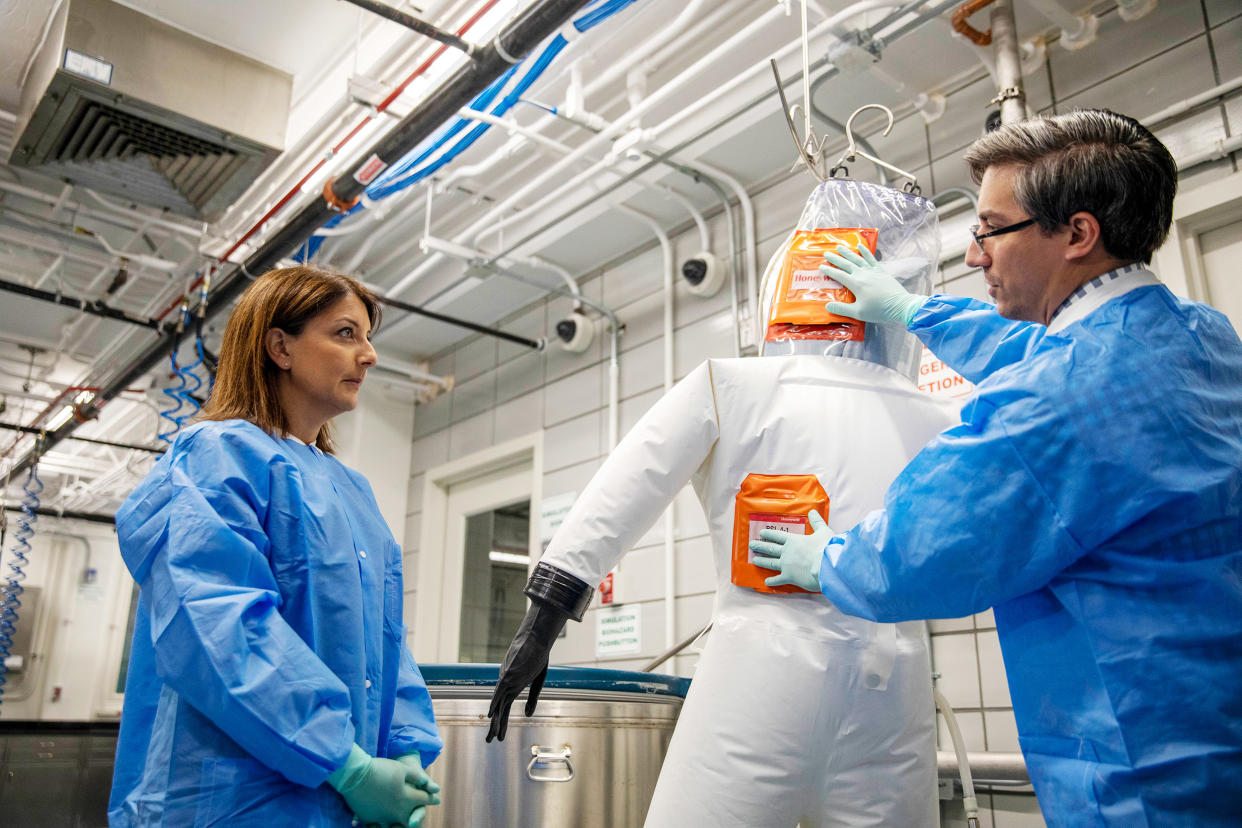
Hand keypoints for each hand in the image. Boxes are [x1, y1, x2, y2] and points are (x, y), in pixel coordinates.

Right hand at [328, 746, 433, 826]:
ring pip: (395, 826)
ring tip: (403, 823)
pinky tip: (381, 824)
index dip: (432, 798)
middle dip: (418, 816)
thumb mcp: (403, 769)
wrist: (355, 775)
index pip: (424, 799)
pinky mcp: (369, 819)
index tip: (437, 799)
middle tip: (420, 817)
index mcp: (407, 798)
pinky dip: (381, 826)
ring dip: (400, 824)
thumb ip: (419, 778)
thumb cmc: (381, 769)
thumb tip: (434, 787)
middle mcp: (397, 811)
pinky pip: (378, 826)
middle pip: (412, 817)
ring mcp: (382, 817)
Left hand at [486, 600, 567, 741]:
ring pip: (498, 705)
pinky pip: (500, 693)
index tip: (498, 731)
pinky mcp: (508, 676)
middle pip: (499, 709)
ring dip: (495, 723)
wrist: (536, 637)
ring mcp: (506, 680)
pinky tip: (490, 716)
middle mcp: (505, 684)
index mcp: (510, 684)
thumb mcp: (537, 681)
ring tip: (492, 738)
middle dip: (495, 726)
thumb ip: (532, 699)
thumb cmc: (537, 655)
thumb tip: (527, 716)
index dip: (501, 720)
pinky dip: (495, 705)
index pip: (504, 706)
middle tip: (490, 741)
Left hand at [748, 509, 834, 591]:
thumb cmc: (826, 547)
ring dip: (762, 561)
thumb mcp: (823, 531)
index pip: (778, 536)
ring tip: (754, 560)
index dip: (769, 534)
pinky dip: (772, 581)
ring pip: (770, 562)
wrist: (827, 565)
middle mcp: (787, 552)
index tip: (761, 533)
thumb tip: (813, 511)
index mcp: (794, 540)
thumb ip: (817, 522)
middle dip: (760, 546)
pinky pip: (778, 579)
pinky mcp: (789, 577)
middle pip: (770, 548)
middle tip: (751, 545)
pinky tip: (766, 582)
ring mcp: (786, 565)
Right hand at [821, 245, 928, 325]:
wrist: (900, 305)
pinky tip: (861, 246)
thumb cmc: (878, 310)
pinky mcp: (881, 271)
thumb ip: (842, 309)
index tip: (821, 266)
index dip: (829, 270)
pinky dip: (865, 252)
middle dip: (835, 258)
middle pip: (846, 264)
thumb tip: (827, 306)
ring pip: (857, 259)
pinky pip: (871, 258)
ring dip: (848, 252)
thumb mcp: (858, 313)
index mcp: (856, 284)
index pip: (839, 275)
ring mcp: (872, 271)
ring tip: (840, 247)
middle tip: (826, 253)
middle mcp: (863, 274)